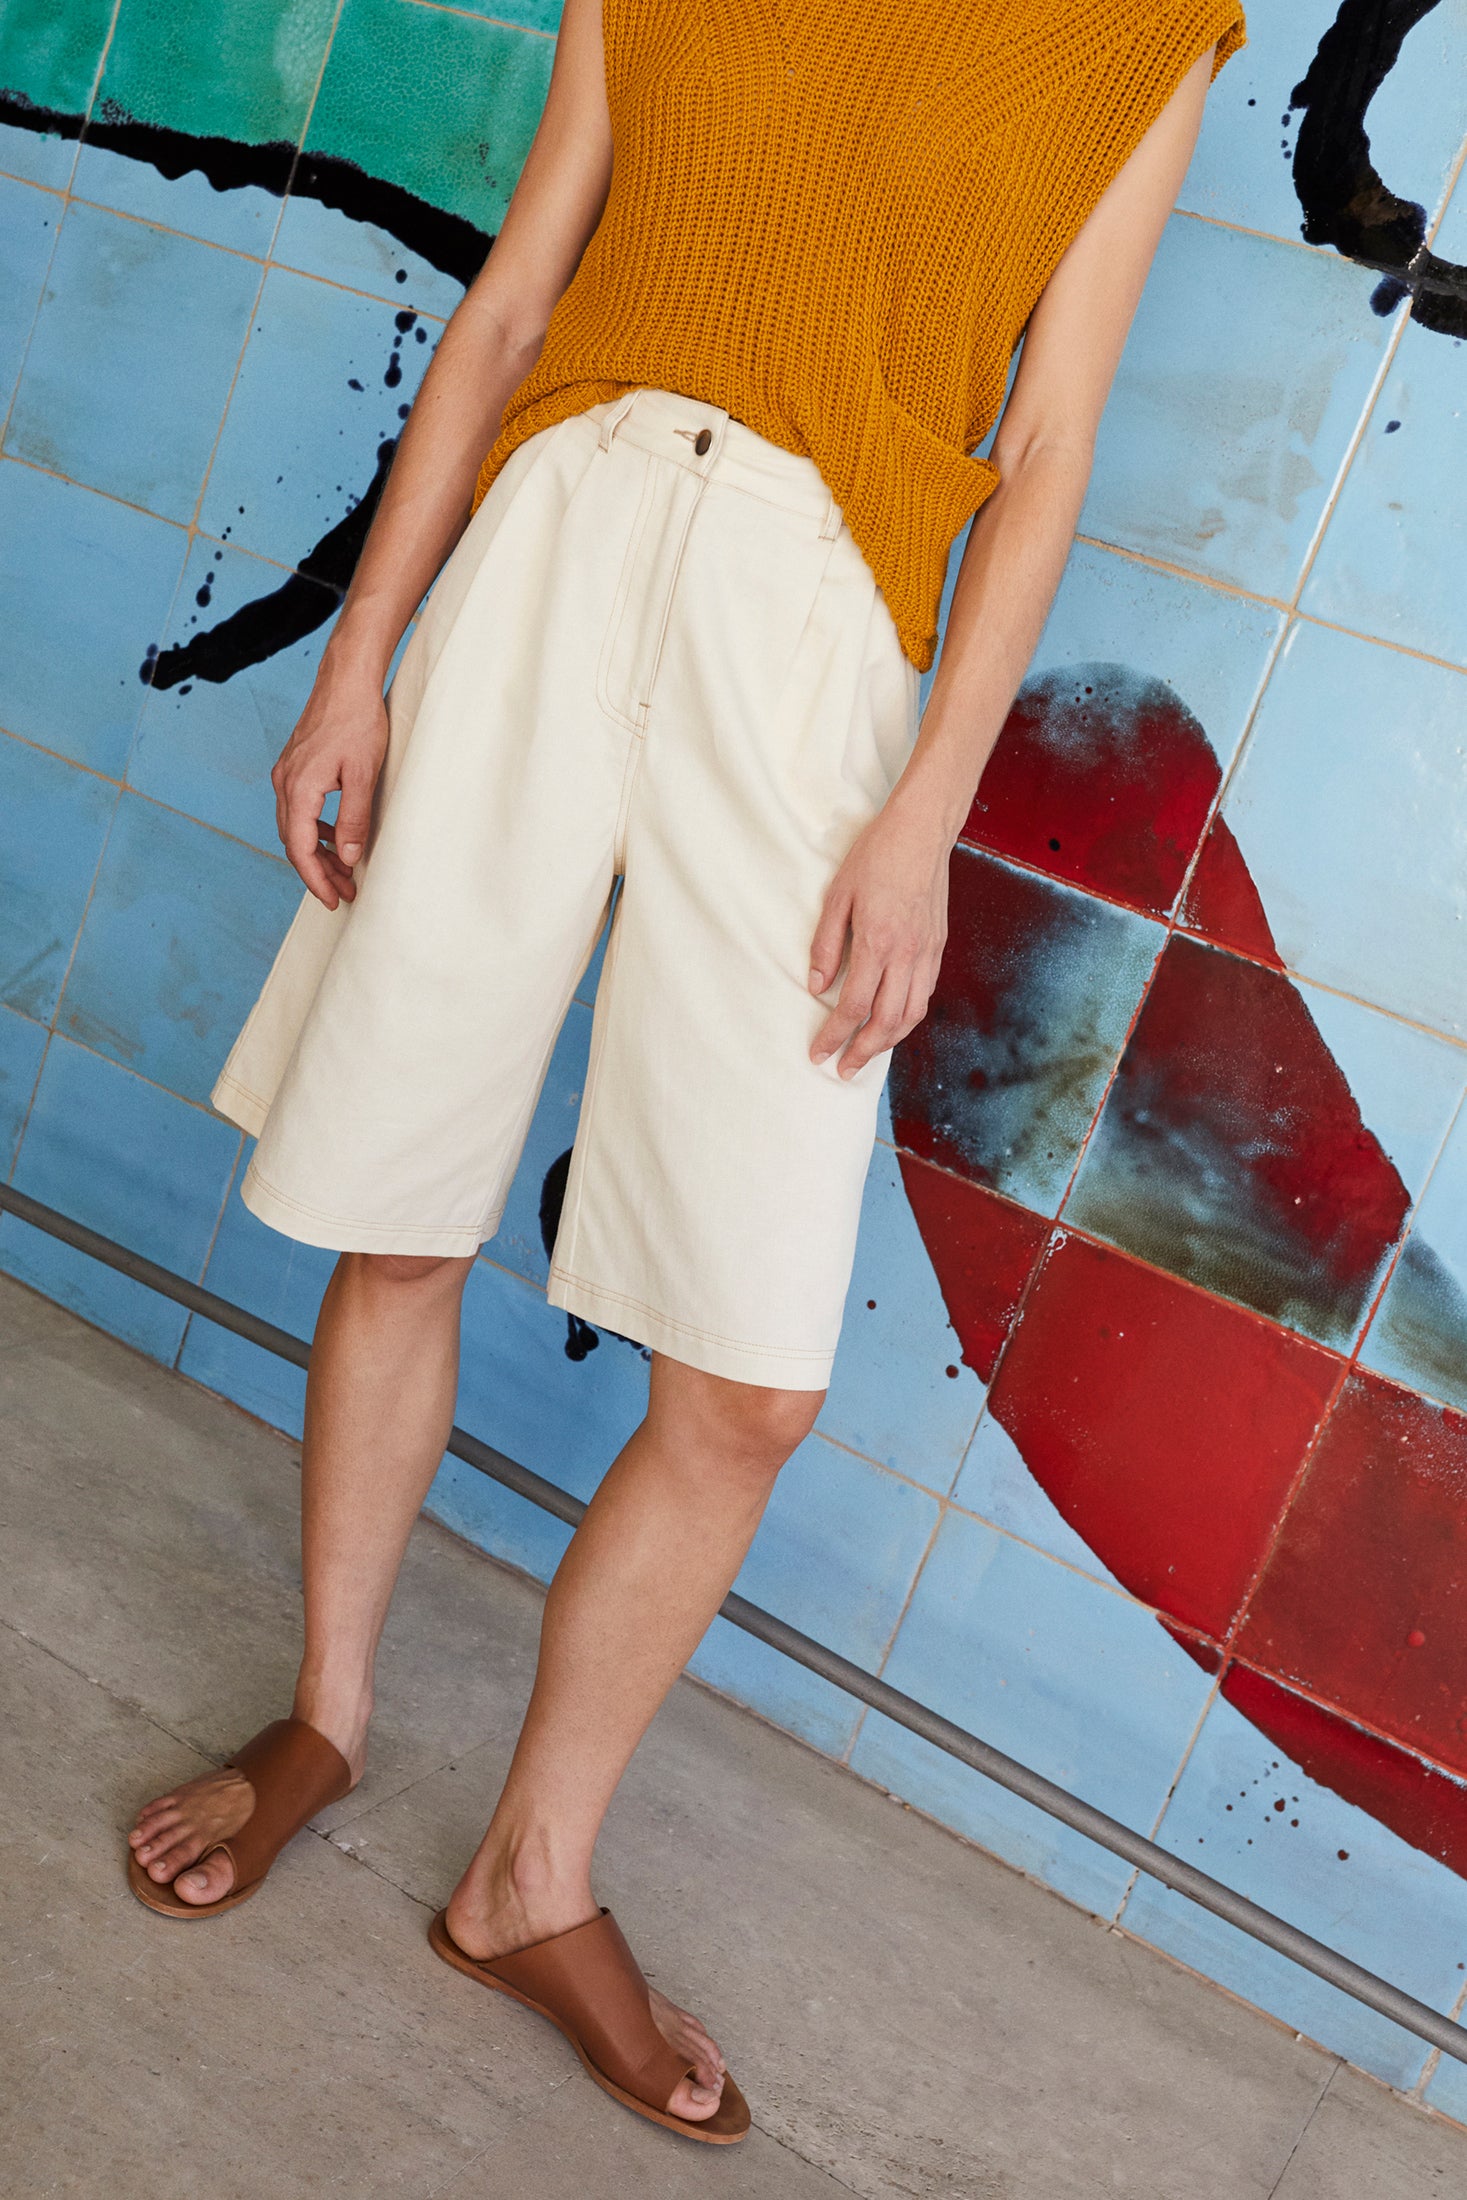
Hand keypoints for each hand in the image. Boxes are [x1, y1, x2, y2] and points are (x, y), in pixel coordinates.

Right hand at [270, 664, 388, 908]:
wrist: (346, 680)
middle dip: (319, 872)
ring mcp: (287, 774)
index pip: (300, 848)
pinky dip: (316, 830)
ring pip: (296, 827)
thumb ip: (354, 818)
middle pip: (294, 842)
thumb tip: (349, 857)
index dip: (316, 879)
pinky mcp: (296, 767)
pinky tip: (338, 837)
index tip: (334, 900)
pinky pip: (300, 810)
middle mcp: (285, 783)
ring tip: (346, 871)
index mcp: (298, 788)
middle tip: (345, 892)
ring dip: (318, 852)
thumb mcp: (363, 774)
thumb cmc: (358, 721)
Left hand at [808, 802, 950, 1078]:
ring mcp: (927, 952)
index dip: (834, 1035)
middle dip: (863, 1052)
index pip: (854, 1006)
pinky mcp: (938, 946)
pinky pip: (925, 994)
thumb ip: (826, 944)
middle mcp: (907, 954)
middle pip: (887, 1022)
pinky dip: (907, 1017)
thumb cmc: (876, 856)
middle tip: (842, 1069)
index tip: (818, 1053)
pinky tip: (891, 1022)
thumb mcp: (838, 895)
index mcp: (878, 941)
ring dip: (888, 1041)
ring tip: (866, 1053)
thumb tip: (816, 987)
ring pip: (912, 1014)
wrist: (922, 831)